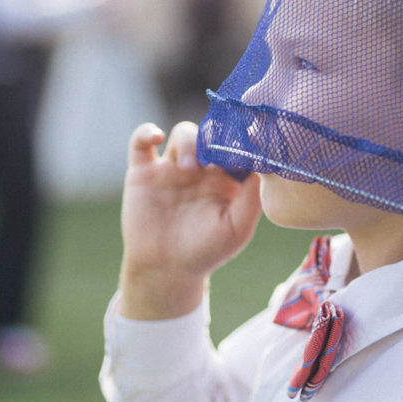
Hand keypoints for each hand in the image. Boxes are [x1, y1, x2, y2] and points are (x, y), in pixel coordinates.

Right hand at [119, 121, 261, 319]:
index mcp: (225, 178)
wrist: (166, 269)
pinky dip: (147, 132)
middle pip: (210, 135)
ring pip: (183, 134)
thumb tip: (261, 168)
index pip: (235, 147)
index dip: (240, 140)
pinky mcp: (144, 172)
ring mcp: (172, 168)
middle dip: (214, 137)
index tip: (245, 139)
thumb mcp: (237, 229)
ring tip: (187, 167)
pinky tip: (156, 137)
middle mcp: (200, 169)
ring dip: (187, 141)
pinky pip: (141, 142)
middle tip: (212, 155)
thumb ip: (251, 200)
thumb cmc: (206, 252)